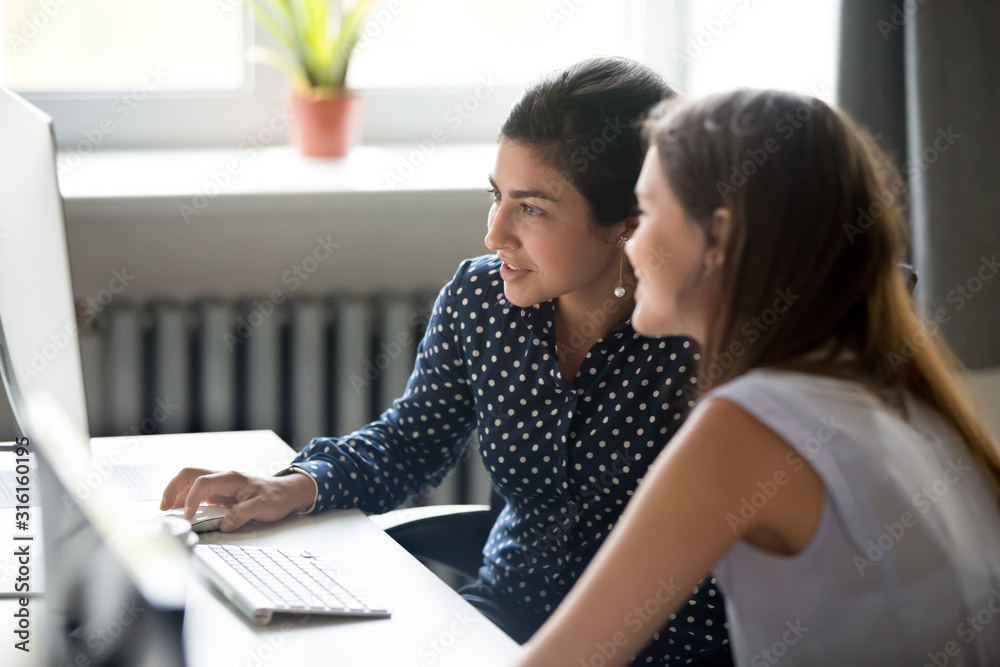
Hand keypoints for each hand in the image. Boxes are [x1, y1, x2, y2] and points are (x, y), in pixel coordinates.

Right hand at [159, 468, 316, 531]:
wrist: (287, 493)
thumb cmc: (276, 497)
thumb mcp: (263, 507)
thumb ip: (243, 514)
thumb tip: (224, 524)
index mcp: (231, 478)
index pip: (203, 482)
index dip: (191, 498)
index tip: (187, 515)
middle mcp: (222, 478)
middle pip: (189, 474)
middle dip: (172, 488)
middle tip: (163, 507)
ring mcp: (219, 485)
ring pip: (189, 481)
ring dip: (175, 493)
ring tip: (165, 510)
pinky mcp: (218, 494)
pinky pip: (196, 493)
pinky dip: (183, 500)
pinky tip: (178, 512)